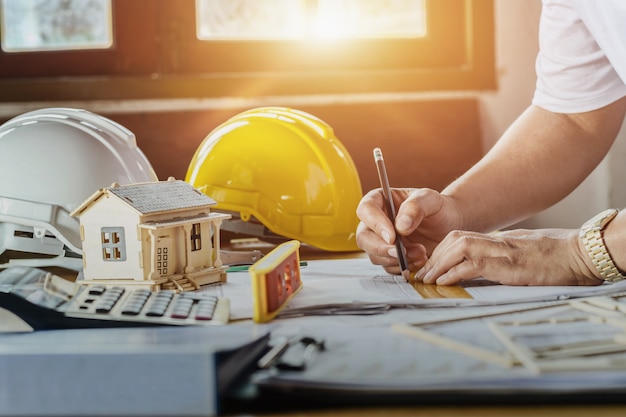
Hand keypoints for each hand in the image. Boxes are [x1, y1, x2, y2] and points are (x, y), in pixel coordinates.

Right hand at [356, 187, 462, 275]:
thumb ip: (415, 208)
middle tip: (399, 253)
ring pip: (374, 255)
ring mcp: (382, 241)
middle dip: (380, 248)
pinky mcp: (390, 256)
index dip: (375, 224)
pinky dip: (403, 267)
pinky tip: (420, 260)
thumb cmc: (438, 207)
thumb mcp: (430, 200)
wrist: (450, 224)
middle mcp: (376, 221)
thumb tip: (400, 226)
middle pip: (363, 237)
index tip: (392, 236)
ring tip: (420, 252)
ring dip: (396, 259)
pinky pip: (388, 267)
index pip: (366, 210)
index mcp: (380, 200)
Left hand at [416, 228, 602, 285]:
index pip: (460, 238)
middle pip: (454, 240)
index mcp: (498, 239)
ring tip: (428, 280)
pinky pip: (474, 265)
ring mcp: (502, 251)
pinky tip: (445, 283)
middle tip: (423, 275)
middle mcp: (496, 241)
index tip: (430, 267)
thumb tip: (483, 268)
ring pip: (459, 248)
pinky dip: (455, 273)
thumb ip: (501, 257)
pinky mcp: (509, 265)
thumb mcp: (521, 253)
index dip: (441, 252)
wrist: (578, 254)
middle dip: (434, 257)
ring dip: (439, 264)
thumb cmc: (554, 256)